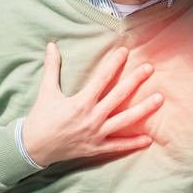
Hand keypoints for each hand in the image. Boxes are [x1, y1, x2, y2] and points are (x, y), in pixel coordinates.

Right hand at [21, 43, 163, 166]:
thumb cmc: (41, 118)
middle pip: (119, 96)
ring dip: (143, 109)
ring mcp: (96, 134)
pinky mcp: (96, 148)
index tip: (125, 51)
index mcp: (80, 102)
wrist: (33, 148)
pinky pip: (118, 146)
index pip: (102, 78)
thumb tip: (51, 45)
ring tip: (159, 99)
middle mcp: (91, 117)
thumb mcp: (46, 91)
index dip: (114, 64)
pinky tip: (149, 139)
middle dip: (135, 80)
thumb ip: (52, 68)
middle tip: (149, 68)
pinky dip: (133, 143)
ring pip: (124, 120)